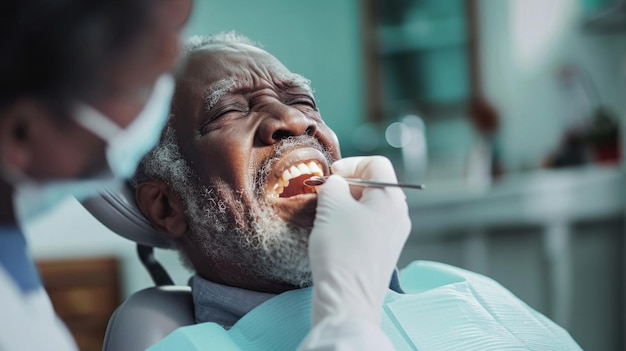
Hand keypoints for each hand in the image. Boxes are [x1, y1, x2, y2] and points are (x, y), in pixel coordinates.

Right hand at [308, 156, 410, 325]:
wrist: (347, 300)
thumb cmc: (341, 249)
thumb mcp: (331, 206)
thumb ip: (333, 185)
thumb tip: (336, 184)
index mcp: (392, 199)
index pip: (376, 164)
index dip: (350, 164)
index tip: (329, 178)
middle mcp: (398, 215)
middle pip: (373, 185)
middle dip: (346, 186)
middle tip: (323, 196)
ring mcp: (392, 236)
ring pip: (368, 208)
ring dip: (345, 206)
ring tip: (324, 217)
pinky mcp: (382, 254)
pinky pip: (366, 228)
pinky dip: (349, 225)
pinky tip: (331, 236)